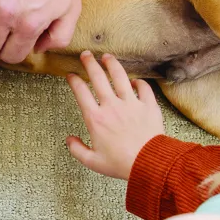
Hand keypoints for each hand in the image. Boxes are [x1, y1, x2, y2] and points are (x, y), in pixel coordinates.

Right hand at [63, 51, 162, 180]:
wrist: (149, 163)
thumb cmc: (120, 164)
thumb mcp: (93, 162)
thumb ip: (77, 150)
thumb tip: (69, 139)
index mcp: (96, 118)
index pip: (81, 92)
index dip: (74, 81)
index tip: (71, 75)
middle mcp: (111, 106)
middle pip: (98, 78)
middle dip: (90, 63)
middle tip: (86, 55)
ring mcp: (131, 104)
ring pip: (120, 77)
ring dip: (112, 64)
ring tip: (107, 57)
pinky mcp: (148, 106)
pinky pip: (144, 88)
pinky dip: (139, 82)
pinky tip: (135, 81)